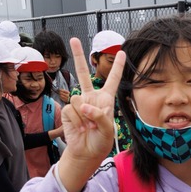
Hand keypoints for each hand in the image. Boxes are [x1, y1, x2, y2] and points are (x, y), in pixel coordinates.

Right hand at [55, 38, 124, 191]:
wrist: (85, 152)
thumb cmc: (100, 141)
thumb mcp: (108, 130)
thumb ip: (100, 116)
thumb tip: (84, 106)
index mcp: (105, 100)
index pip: (112, 80)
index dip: (117, 67)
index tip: (121, 52)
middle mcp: (91, 98)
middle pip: (83, 73)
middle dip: (78, 55)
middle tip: (73, 39)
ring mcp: (78, 103)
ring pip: (79, 100)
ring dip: (85, 116)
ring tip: (88, 126)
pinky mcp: (69, 110)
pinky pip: (73, 110)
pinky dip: (78, 121)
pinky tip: (80, 127)